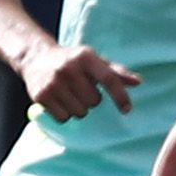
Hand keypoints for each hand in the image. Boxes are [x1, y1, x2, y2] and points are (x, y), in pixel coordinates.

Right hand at [16, 42, 141, 122]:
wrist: (36, 57)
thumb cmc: (72, 61)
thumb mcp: (94, 61)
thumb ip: (116, 72)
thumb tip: (138, 82)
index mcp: (86, 57)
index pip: (109, 79)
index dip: (120, 96)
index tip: (127, 109)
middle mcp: (69, 68)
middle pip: (94, 101)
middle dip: (92, 100)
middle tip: (83, 90)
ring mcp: (53, 82)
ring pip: (79, 112)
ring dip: (79, 108)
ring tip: (71, 95)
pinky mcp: (41, 95)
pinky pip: (63, 118)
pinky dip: (65, 114)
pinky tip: (60, 101)